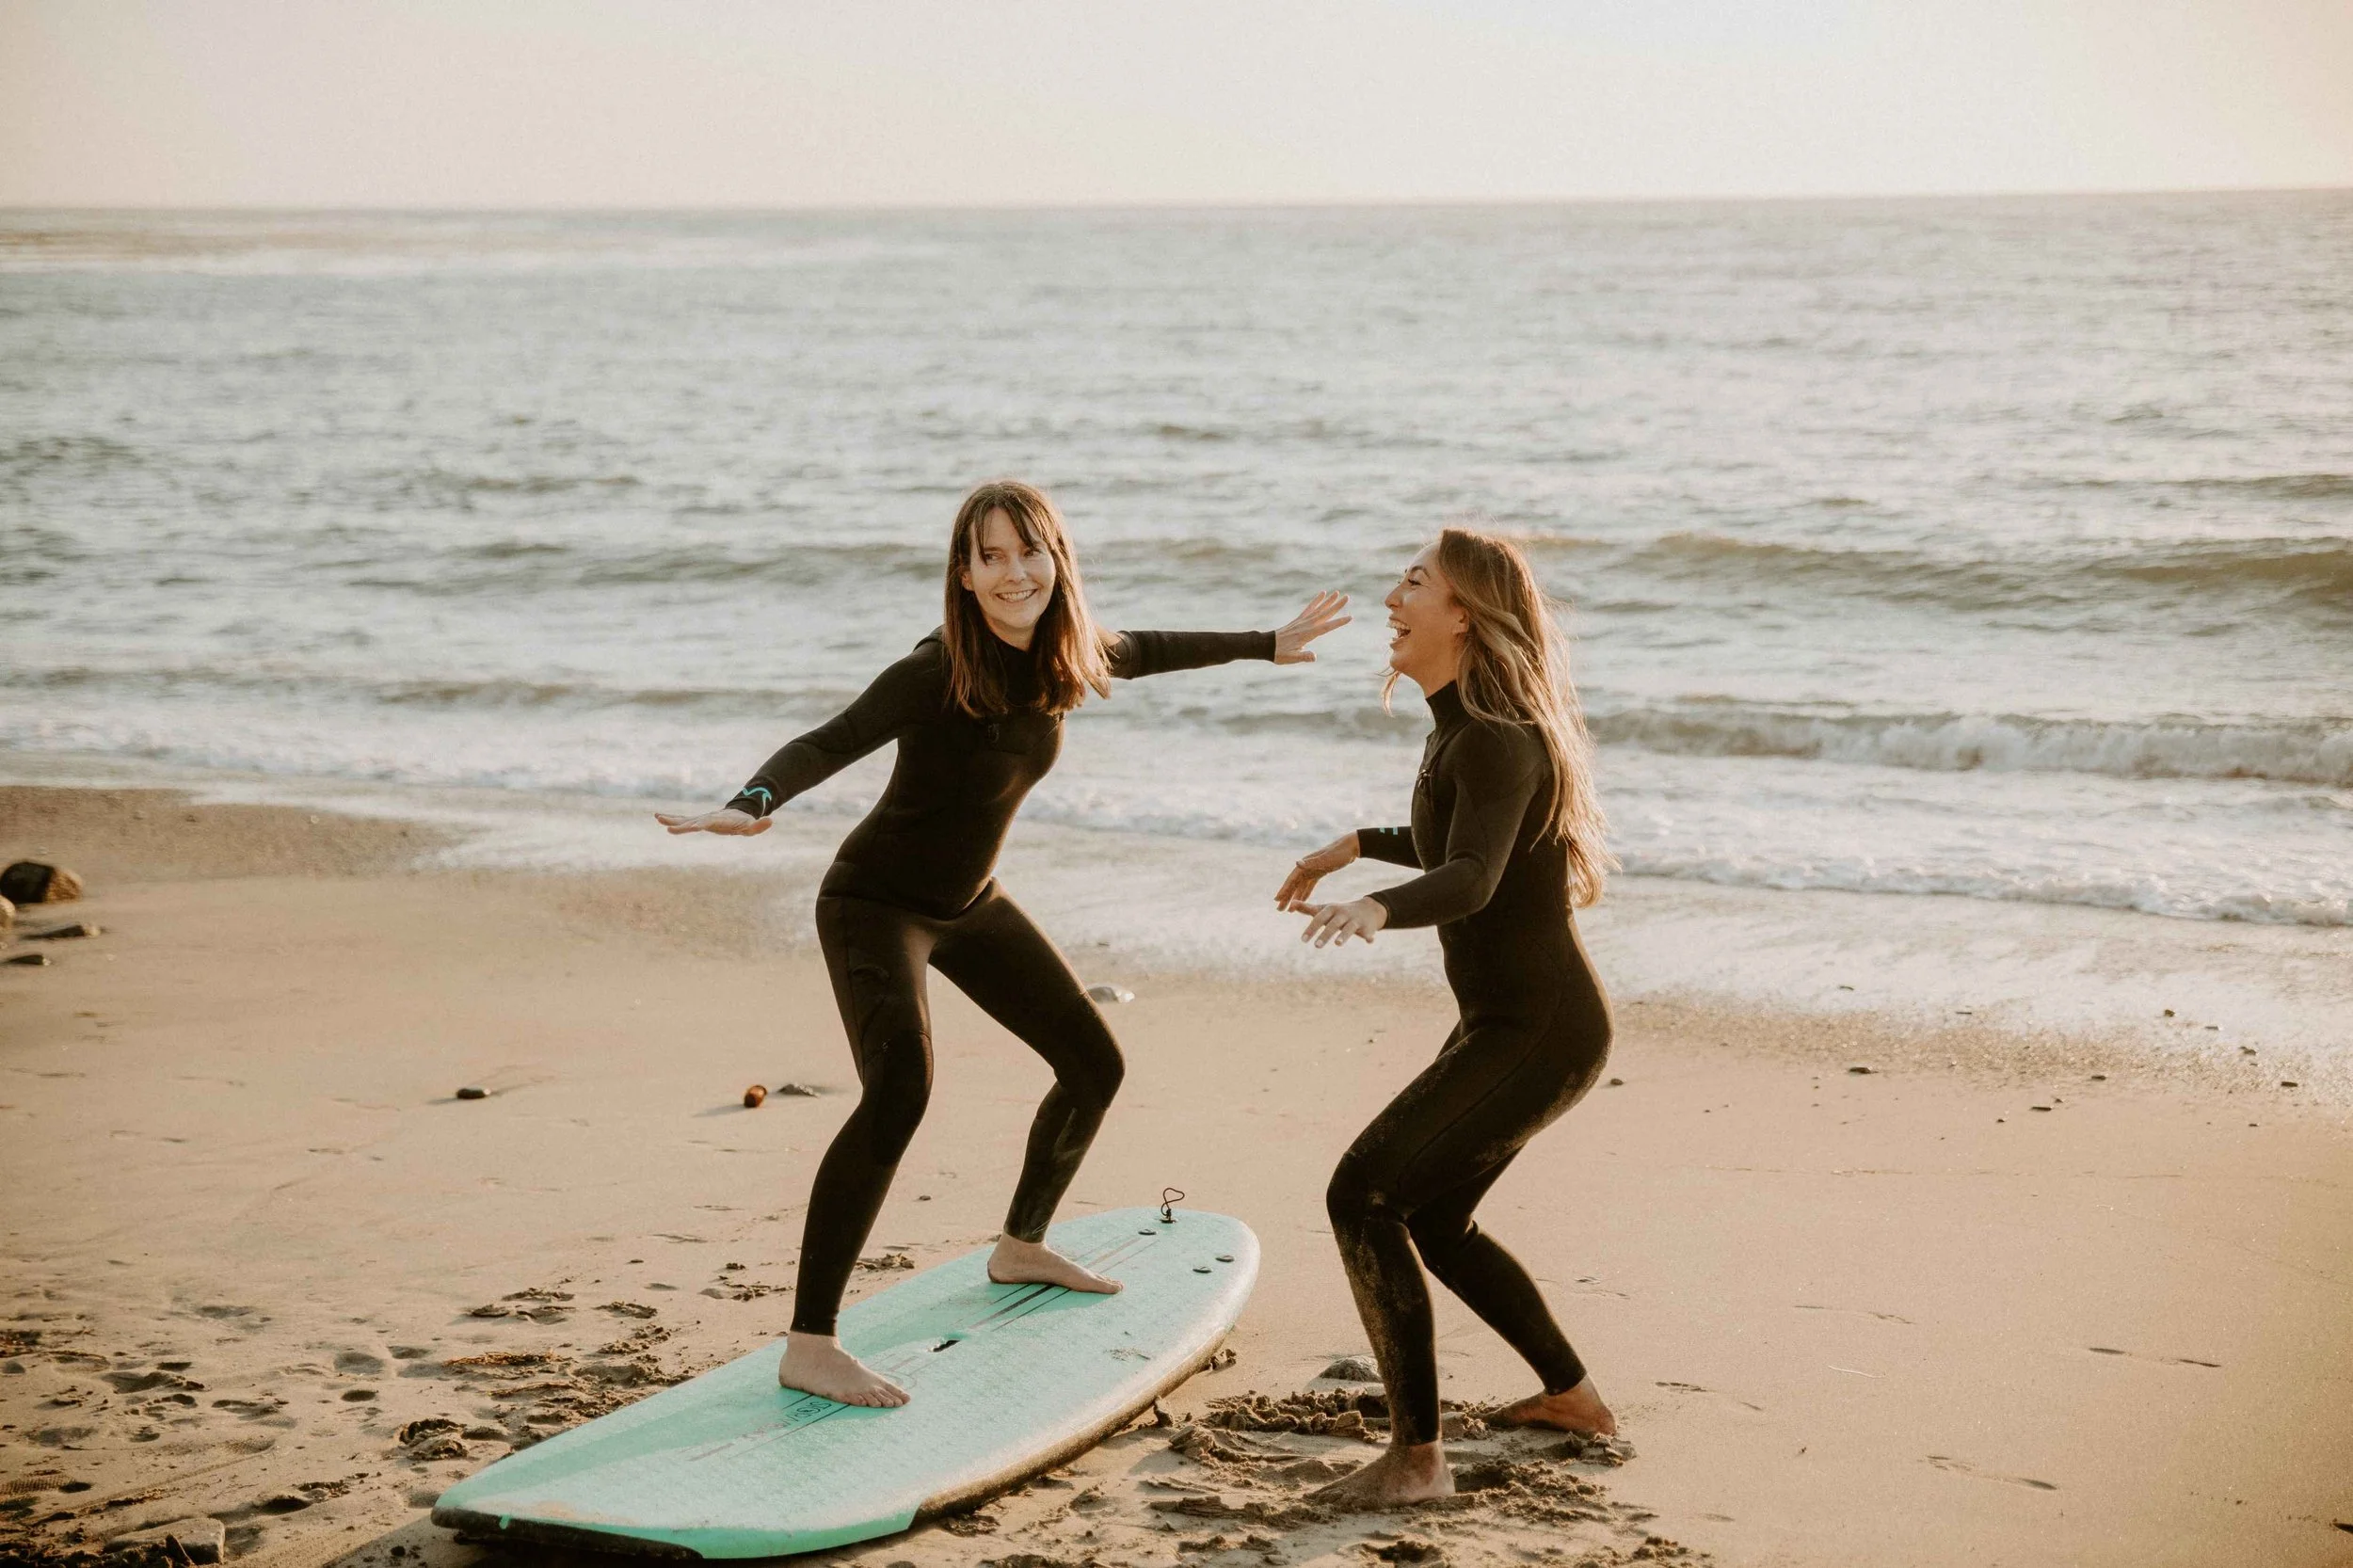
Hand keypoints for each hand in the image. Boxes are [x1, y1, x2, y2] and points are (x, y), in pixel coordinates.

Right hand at [655, 808, 771, 835]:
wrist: (740, 813)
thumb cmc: (746, 823)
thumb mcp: (753, 826)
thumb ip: (759, 825)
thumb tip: (771, 821)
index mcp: (717, 820)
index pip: (704, 824)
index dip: (695, 826)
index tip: (685, 828)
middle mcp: (707, 818)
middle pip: (691, 821)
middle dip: (679, 824)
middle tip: (665, 826)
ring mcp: (702, 819)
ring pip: (685, 819)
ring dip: (671, 819)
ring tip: (657, 817)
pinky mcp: (699, 821)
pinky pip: (684, 821)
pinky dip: (673, 820)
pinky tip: (660, 819)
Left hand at [1272, 591, 1350, 663]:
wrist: (1266, 646)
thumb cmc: (1280, 654)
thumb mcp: (1292, 658)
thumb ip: (1304, 657)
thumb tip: (1314, 657)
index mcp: (1307, 634)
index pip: (1326, 627)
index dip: (1338, 622)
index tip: (1350, 617)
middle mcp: (1306, 625)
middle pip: (1324, 614)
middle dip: (1336, 606)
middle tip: (1347, 597)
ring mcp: (1302, 621)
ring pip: (1318, 609)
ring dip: (1328, 601)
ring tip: (1337, 592)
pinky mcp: (1299, 620)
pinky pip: (1309, 608)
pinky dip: (1316, 601)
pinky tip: (1322, 594)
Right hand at [1276, 833, 1358, 910]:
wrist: (1352, 846)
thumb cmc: (1340, 853)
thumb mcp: (1327, 859)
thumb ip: (1312, 863)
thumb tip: (1297, 863)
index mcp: (1306, 863)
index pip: (1292, 879)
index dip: (1284, 890)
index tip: (1277, 900)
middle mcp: (1307, 866)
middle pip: (1294, 884)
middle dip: (1286, 897)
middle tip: (1279, 910)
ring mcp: (1313, 869)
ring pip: (1300, 886)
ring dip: (1294, 897)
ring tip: (1288, 910)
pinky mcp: (1320, 871)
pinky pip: (1309, 885)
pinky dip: (1305, 893)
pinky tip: (1303, 901)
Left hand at [1297, 896, 1386, 948]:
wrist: (1368, 908)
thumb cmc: (1340, 912)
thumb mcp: (1325, 909)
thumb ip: (1308, 908)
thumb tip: (1290, 904)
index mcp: (1332, 909)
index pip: (1319, 918)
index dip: (1311, 929)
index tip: (1303, 940)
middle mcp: (1343, 913)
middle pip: (1333, 924)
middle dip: (1325, 934)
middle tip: (1316, 946)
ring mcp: (1356, 920)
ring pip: (1350, 928)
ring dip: (1343, 935)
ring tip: (1337, 944)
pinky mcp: (1368, 927)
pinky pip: (1368, 932)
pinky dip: (1369, 936)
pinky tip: (1369, 941)